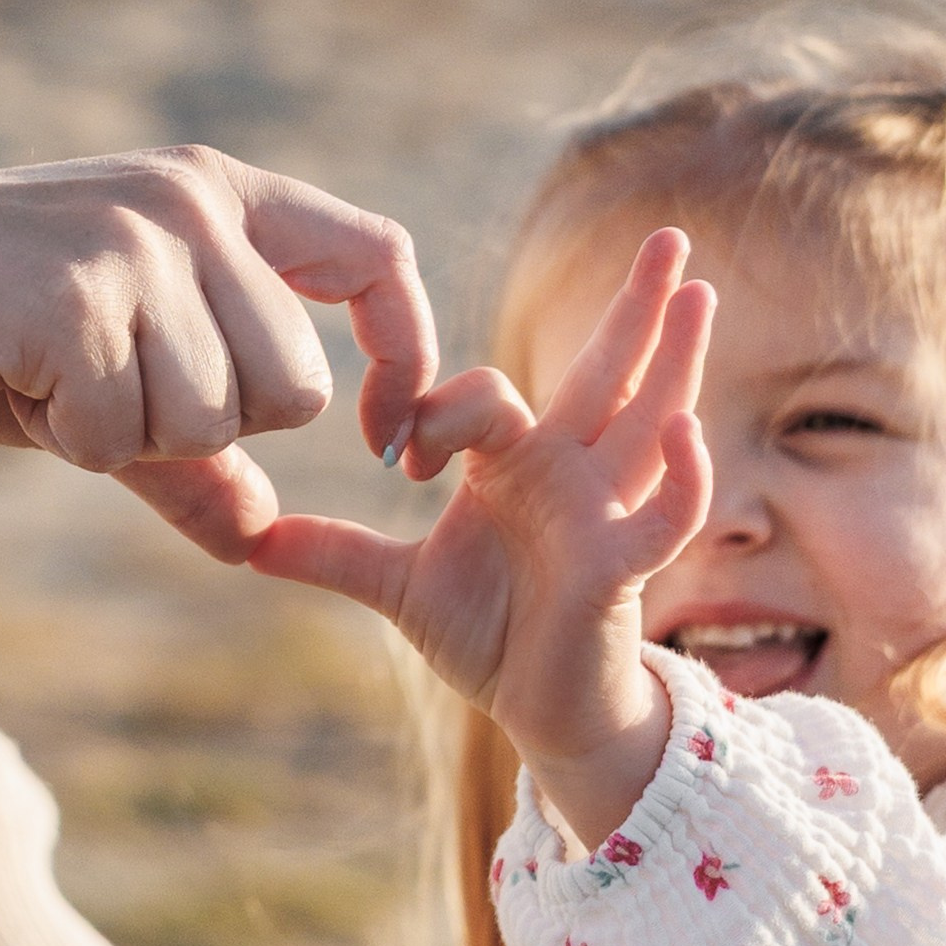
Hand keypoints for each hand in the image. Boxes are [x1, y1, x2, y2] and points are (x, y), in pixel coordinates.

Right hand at [0, 147, 438, 562]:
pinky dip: (67, 441)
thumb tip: (265, 535)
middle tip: (108, 388)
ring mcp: (135, 245)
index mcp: (221, 199)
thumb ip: (191, 453)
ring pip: (210, 423)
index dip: (402, 356)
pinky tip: (13, 379)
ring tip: (50, 375)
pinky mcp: (75, 300)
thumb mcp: (105, 379)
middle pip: (293, 388)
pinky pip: (121, 438)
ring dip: (125, 436)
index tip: (385, 442)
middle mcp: (192, 205)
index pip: (377, 259)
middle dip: (207, 428)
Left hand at [249, 229, 716, 846]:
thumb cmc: (488, 635)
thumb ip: (332, 556)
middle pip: (606, 374)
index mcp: (514, 464)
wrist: (540, 710)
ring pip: (647, 420)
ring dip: (673, 357)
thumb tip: (247, 541)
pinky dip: (679, 474)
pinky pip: (663, 513)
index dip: (437, 412)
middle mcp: (569, 474)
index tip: (402, 460)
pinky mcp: (624, 567)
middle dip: (635, 308)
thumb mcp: (397, 589)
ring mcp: (604, 514)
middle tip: (665, 235)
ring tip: (698, 290)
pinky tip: (683, 426)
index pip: (486, 396)